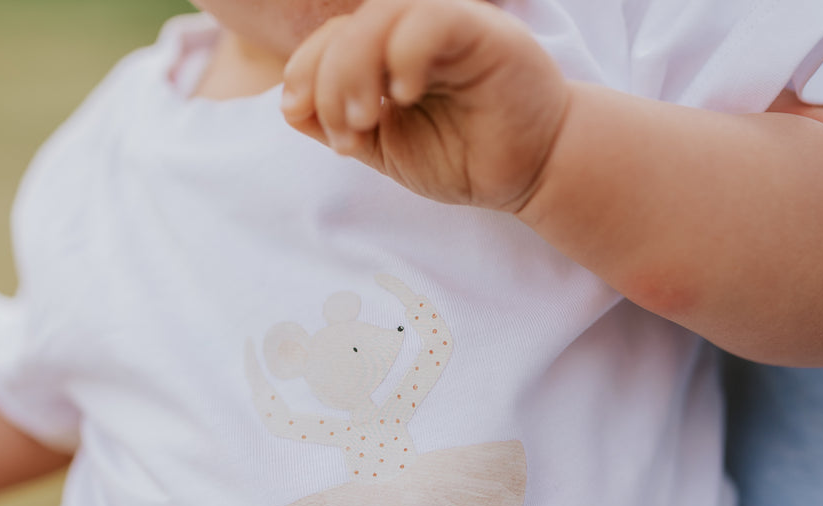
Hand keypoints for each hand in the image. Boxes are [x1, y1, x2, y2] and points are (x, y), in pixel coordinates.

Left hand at [281, 0, 568, 211]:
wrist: (532, 173)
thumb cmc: (463, 155)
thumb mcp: (386, 146)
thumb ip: (339, 124)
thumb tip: (290, 106)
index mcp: (388, 47)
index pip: (331, 39)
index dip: (304, 72)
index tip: (303, 116)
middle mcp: (416, 27)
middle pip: (349, 26)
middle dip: (327, 80)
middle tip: (344, 134)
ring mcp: (452, 24)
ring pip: (382, 16)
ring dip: (356, 70)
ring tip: (364, 122)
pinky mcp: (487, 33)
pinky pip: (432, 20)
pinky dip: (405, 53)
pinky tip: (403, 95)